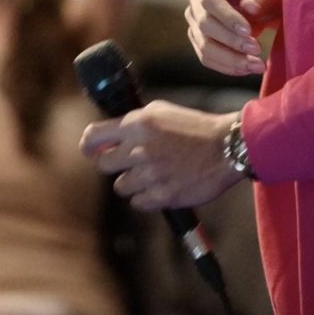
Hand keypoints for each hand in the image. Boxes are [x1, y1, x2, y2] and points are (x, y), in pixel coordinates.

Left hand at [80, 102, 241, 210]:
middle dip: (112, 164)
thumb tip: (108, 137)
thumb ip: (131, 123)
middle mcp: (139, 149)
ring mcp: (151, 174)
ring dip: (131, 182)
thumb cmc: (193, 127)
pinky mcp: (163, 196)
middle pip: (103, 164)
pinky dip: (145, 198)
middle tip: (126, 163)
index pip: (94, 136)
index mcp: (137, 124)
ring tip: (149, 174)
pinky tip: (158, 186)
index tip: (89, 150)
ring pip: (120, 186)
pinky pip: (138, 203)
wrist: (225, 147)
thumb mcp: (158, 111)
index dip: (88, 145)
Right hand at [184, 0, 281, 75]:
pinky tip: (247, 68)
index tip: (249, 31)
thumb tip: (249, 8)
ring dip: (231, 59)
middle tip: (258, 50)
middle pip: (205, 23)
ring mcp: (193, 17)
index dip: (227, 17)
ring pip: (204, 44)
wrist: (262, 4)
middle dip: (231, 41)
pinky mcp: (197, 37)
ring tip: (257, 65)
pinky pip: (206, 57)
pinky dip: (227, 66)